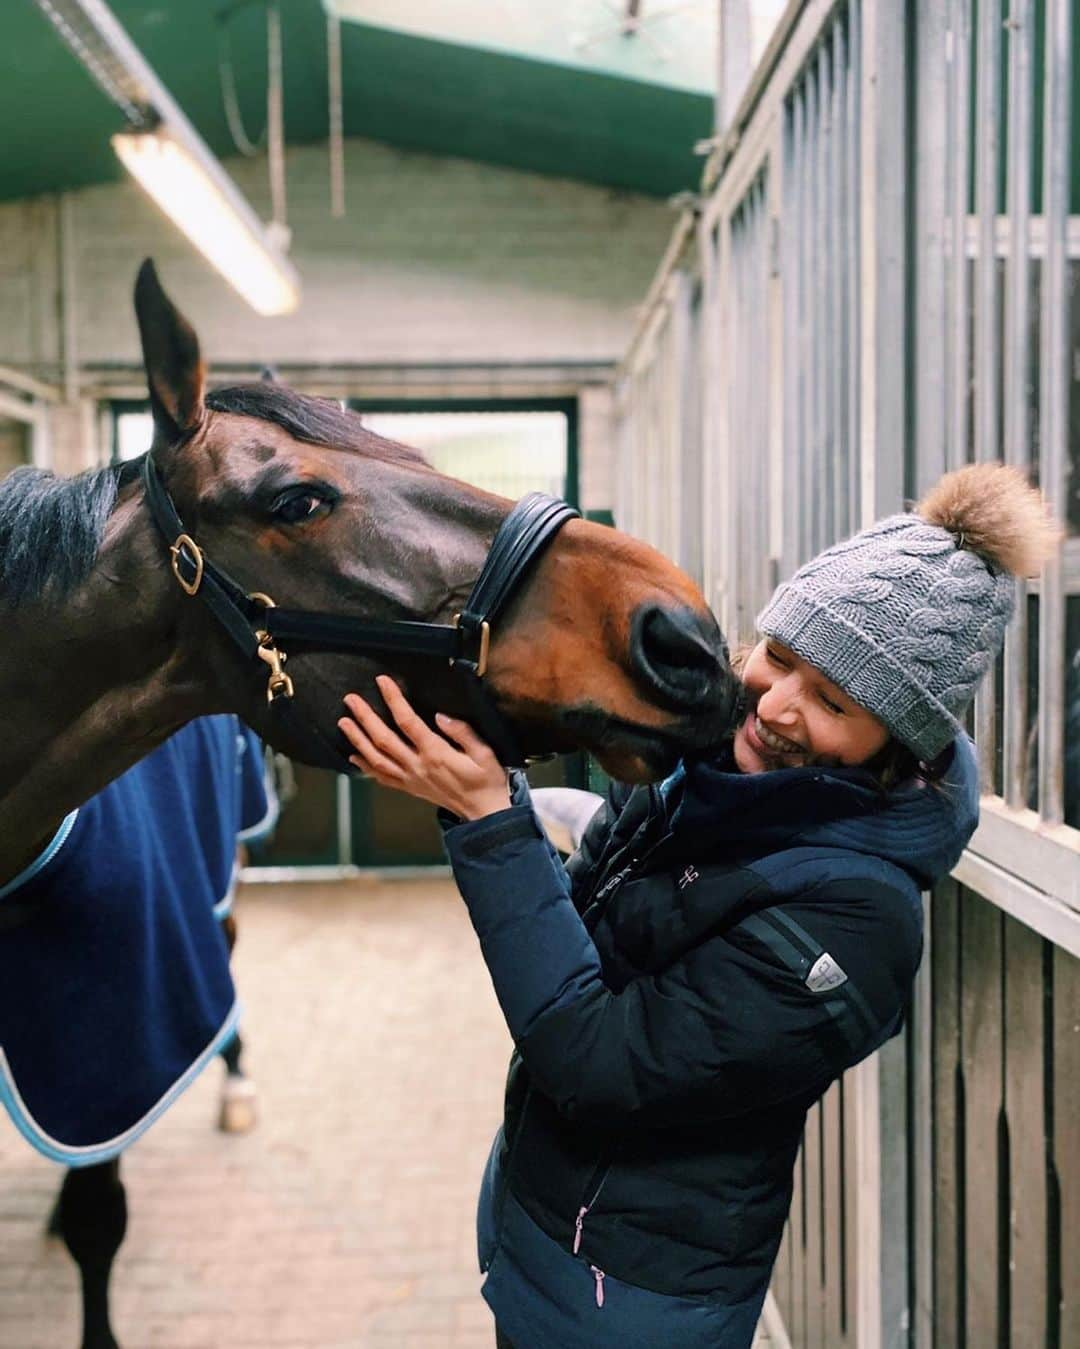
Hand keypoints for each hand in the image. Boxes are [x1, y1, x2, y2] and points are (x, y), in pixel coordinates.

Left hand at [338, 675, 511, 819]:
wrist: (484, 812)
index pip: (408, 722)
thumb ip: (463, 732)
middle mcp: (418, 766)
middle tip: (350, 699)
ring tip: (343, 722)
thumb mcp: (485, 753)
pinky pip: (382, 778)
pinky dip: (365, 767)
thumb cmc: (487, 779)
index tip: (382, 681)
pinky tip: (353, 756)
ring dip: (358, 740)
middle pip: (384, 739)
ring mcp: (411, 779)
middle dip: (365, 718)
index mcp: (436, 753)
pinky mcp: (410, 788)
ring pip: (377, 759)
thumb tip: (440, 716)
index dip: (393, 700)